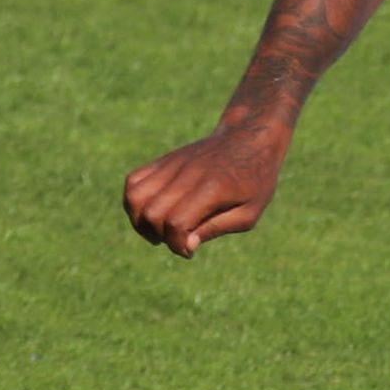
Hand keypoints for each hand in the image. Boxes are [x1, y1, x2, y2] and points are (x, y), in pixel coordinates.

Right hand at [124, 122, 291, 257]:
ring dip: (140, 221)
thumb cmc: (255, 179)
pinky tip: (152, 212)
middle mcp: (187, 175)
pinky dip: (134, 202)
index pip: (177, 223)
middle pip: (152, 212)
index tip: (191, 251)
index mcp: (212, 189)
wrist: (249, 138)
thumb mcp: (249, 212)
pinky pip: (134, 181)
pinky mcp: (164, 161)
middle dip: (159, 236)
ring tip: (159, 230)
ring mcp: (172, 165)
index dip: (177, 245)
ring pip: (135, 196)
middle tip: (179, 239)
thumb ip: (215, 228)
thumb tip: (185, 245)